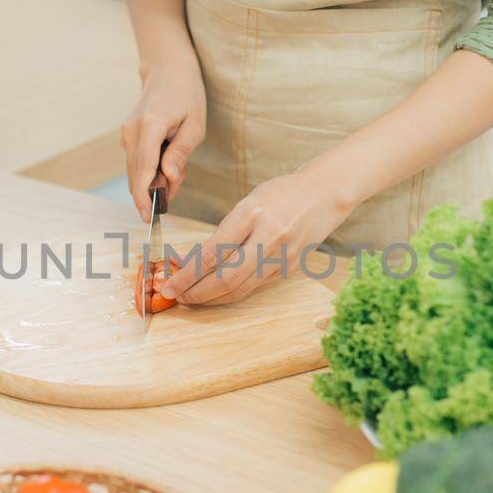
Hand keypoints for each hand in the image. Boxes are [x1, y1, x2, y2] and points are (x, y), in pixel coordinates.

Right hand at [122, 54, 205, 222]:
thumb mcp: (195, 124)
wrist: (167, 70)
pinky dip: (150, 171)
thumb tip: (168, 178)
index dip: (143, 197)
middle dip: (154, 191)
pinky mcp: (128, 136)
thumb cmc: (187, 95)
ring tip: (177, 169)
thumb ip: (180, 152)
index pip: (142, 170)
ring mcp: (126, 133)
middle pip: (136, 175)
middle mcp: (132, 131)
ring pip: (135, 171)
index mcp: (149, 127)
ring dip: (154, 181)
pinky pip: (136, 162)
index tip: (147, 218)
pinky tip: (168, 163)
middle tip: (177, 185)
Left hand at [161, 170, 351, 306]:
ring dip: (213, 298)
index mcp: (251, 214)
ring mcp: (282, 255)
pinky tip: (219, 290)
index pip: (212, 253)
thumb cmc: (281, 195)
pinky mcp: (291, 268)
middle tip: (176, 297)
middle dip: (197, 293)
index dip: (187, 275)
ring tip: (193, 297)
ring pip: (241, 288)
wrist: (324, 195)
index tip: (169, 285)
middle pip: (226, 278)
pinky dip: (234, 290)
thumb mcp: (248, 202)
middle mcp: (268, 236)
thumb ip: (226, 232)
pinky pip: (256, 285)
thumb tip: (195, 261)